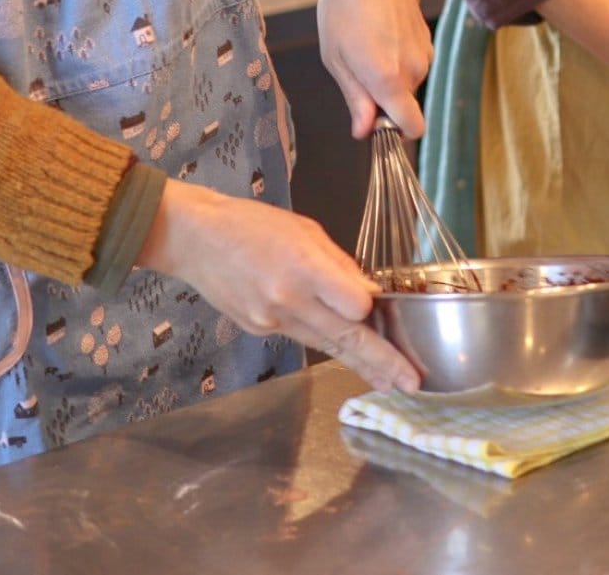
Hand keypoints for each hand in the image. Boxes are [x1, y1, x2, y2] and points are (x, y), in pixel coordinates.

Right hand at [136, 179, 420, 392]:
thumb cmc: (252, 225)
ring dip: (360, 363)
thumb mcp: (306, 230)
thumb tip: (369, 293)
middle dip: (383, 362)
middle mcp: (288, 301)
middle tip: (411, 383)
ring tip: (387, 381)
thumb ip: (340, 265)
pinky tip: (338, 340)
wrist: (196, 240)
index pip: (354, 306)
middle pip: (346, 338)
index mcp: (303, 267)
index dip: (371, 309)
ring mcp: (272, 321)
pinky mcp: (260, 332)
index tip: (382, 307)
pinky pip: (303, 337)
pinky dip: (323, 338)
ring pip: (327, 346)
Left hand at [317, 0, 433, 138]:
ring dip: (392, 78)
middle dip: (385, 100)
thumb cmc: (343, 11)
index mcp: (387, 78)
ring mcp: (424, 55)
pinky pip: (415, 65)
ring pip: (410, 85)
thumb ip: (355, 99)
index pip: (413, 126)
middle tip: (359, 72)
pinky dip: (401, 60)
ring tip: (369, 48)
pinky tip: (383, 37)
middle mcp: (412, 70)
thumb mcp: (336, 60)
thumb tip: (363, 131)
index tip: (376, 123)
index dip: (396, 132)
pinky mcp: (428, 41)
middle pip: (405, 106)